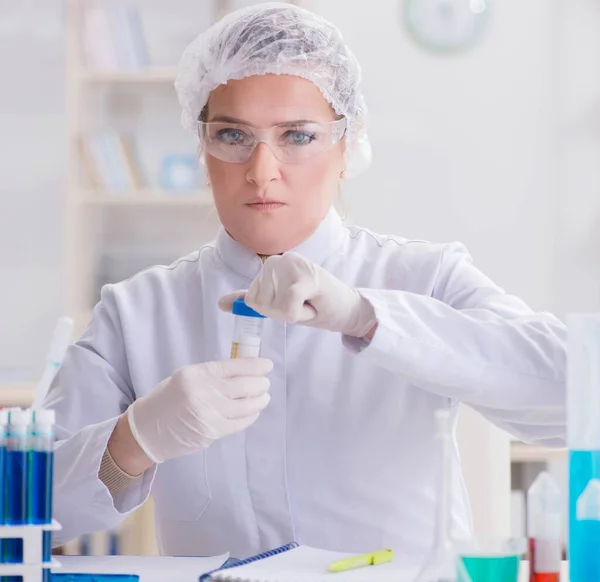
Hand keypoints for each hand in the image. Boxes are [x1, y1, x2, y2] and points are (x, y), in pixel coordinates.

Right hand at [127, 358, 272, 463]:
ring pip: (245, 406)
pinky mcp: (211, 432)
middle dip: (260, 383)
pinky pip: (239, 423)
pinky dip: (250, 416)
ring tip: (264, 396)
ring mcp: (208, 414)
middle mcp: (203, 392)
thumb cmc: (168, 398)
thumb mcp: (187, 377)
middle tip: (265, 383)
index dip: (255, 366)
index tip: (267, 365)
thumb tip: (244, 371)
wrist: (148, 429)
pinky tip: (253, 412)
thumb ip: (213, 374)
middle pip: (244, 386)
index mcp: (196, 373)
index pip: (234, 367)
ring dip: (259, 400)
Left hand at [219, 253, 376, 337]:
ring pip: (273, 306)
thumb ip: (253, 299)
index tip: (294, 302)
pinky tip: (312, 305)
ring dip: (291, 313)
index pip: (253, 296)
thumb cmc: (317, 306)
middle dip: (281, 312)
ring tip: (309, 303)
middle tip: (304, 304)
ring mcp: (294, 266)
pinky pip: (287, 307)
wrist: (349, 310)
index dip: (272, 309)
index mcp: (273, 263)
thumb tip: (221, 304)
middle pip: (260, 301)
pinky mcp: (306, 277)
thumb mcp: (279, 302)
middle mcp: (281, 259)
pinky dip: (298, 314)